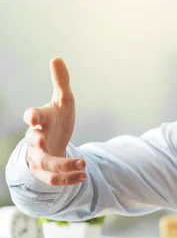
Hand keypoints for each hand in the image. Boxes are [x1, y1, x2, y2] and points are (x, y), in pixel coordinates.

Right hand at [23, 57, 85, 185]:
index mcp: (41, 119)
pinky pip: (53, 179)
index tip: (32, 116)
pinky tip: (84, 176)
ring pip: (45, 164)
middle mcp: (36, 138)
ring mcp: (39, 156)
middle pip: (32, 142)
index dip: (31, 116)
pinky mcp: (46, 172)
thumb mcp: (63, 101)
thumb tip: (56, 58)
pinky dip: (68, 179)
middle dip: (37, 142)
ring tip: (83, 164)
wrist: (53, 143)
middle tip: (43, 142)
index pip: (32, 116)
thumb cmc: (57, 119)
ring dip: (63, 165)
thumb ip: (61, 82)